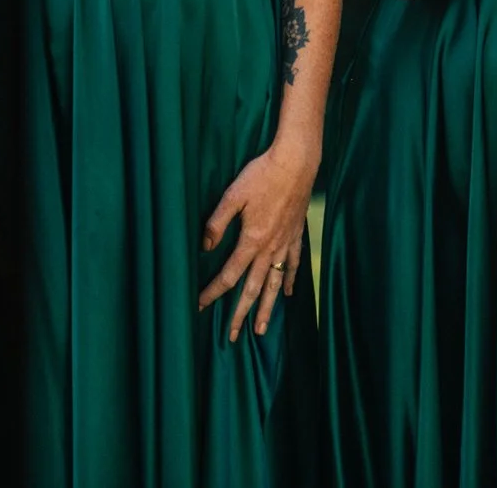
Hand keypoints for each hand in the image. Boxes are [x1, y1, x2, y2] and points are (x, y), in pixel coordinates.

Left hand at [198, 134, 317, 340]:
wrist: (298, 160)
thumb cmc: (263, 174)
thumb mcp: (233, 196)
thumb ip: (217, 223)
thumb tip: (204, 247)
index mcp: (253, 240)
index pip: (229, 275)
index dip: (212, 293)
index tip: (199, 307)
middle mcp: (271, 247)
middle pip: (253, 288)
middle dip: (241, 313)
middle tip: (233, 336)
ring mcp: (286, 241)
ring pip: (275, 282)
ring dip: (267, 307)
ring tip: (261, 328)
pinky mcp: (297, 233)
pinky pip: (294, 263)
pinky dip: (290, 280)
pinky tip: (288, 293)